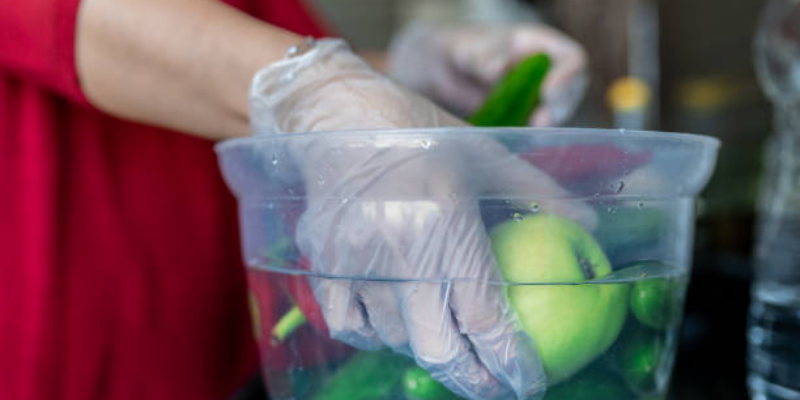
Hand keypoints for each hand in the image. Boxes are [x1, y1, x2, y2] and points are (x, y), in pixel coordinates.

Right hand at [249, 39, 593, 399]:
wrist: (338, 114)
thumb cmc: (418, 132)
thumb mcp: (485, 155)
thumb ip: (539, 193)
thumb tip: (589, 226)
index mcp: (445, 224)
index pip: (484, 315)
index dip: (511, 360)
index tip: (529, 381)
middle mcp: (399, 252)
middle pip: (438, 347)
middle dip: (472, 380)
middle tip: (493, 387)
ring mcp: (356, 263)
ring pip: (394, 339)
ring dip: (426, 350)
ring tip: (448, 347)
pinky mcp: (324, 265)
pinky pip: (347, 324)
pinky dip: (373, 336)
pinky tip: (392, 328)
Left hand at [388, 24, 588, 125]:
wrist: (435, 73)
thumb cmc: (455, 51)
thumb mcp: (466, 50)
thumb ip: (482, 57)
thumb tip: (499, 69)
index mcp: (538, 46)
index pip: (572, 59)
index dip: (567, 76)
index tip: (547, 93)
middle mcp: (544, 73)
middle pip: (570, 92)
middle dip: (559, 107)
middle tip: (538, 121)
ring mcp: (534, 99)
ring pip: (555, 115)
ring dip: (545, 126)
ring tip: (527, 132)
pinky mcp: (521, 121)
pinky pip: (534, 131)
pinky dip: (527, 138)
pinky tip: (513, 143)